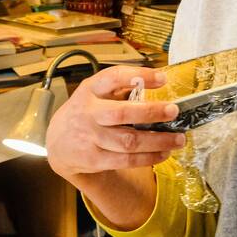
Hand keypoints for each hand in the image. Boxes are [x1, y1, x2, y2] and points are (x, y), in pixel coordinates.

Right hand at [45, 65, 187, 183]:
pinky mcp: (94, 159)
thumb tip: (159, 84)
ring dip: (157, 141)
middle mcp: (88, 112)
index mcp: (91, 90)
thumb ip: (120, 89)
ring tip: (178, 139)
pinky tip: (163, 153)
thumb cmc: (86, 112)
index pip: (113, 77)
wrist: (58, 144)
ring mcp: (90, 137)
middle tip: (174, 111)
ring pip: (128, 141)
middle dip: (151, 112)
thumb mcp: (96, 93)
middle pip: (122, 113)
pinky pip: (125, 160)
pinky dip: (148, 158)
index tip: (162, 78)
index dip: (138, 76)